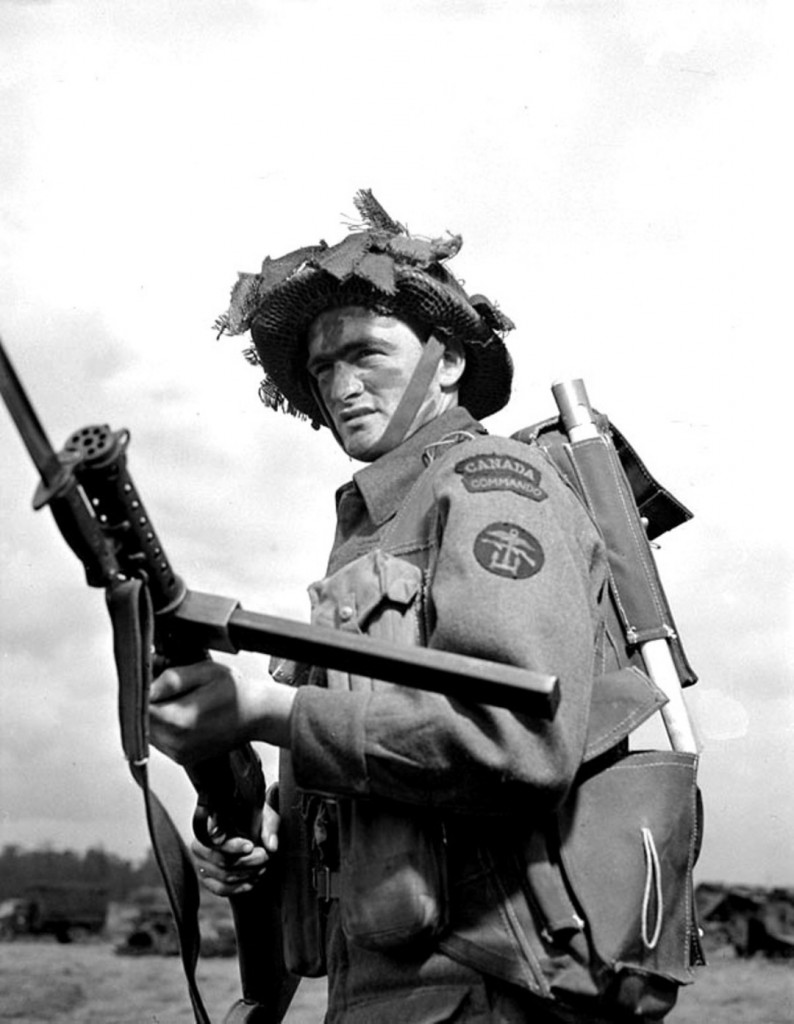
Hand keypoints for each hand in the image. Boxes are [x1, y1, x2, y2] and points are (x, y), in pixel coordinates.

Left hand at [149, 660, 295, 763]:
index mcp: (180, 721)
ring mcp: (179, 754)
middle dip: (149, 704)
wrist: (256, 715)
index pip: (140, 709)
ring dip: (157, 717)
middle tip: (169, 688)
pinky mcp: (182, 758)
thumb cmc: (236, 692)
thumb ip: (172, 679)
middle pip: (142, 723)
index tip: (153, 682)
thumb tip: (147, 687)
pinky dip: (165, 727)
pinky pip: (160, 741)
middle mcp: (177, 743)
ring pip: (149, 732)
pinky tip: (184, 714)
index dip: (143, 693)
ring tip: (180, 701)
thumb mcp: (205, 672)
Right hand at [193, 784, 280, 896]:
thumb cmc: (252, 822)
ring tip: (262, 867)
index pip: (216, 838)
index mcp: (209, 826)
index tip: (250, 846)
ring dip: (248, 874)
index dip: (233, 845)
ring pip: (224, 876)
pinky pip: (222, 889)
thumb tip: (271, 846)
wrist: (245, 832)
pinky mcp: (206, 880)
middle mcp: (199, 846)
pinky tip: (253, 879)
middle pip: (222, 860)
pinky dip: (240, 887)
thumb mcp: (262, 816)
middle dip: (248, 861)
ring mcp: (201, 865)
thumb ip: (269, 826)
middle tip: (264, 856)